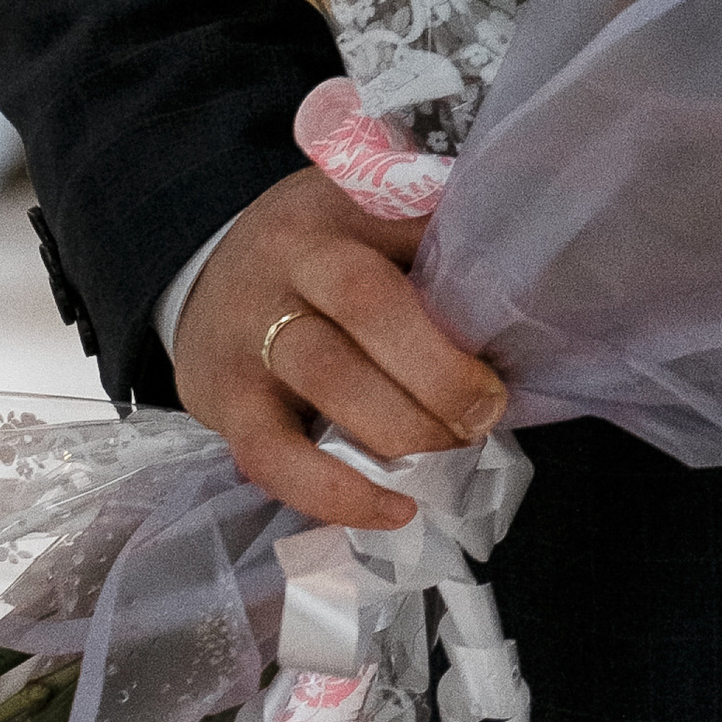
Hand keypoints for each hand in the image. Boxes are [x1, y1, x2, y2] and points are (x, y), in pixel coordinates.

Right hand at [171, 167, 507, 530]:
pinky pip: (275, 457)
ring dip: (402, 428)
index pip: (402, 238)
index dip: (455, 302)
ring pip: (327, 381)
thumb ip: (427, 239)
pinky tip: (394, 509)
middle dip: (439, 373)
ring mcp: (248, 336)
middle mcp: (285, 266)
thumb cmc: (315, 250)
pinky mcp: (224, 405)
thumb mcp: (366, 214)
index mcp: (334, 213)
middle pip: (365, 308)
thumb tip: (516, 291)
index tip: (499, 357)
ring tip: (449, 454)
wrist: (206, 279)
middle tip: (484, 415)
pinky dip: (337, 493)